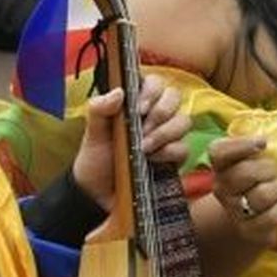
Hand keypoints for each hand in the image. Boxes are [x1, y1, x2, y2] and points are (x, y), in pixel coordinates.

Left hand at [73, 75, 190, 211]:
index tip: (139, 108)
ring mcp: (167, 136)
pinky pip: (184, 148)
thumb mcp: (92, 133)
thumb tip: (119, 93)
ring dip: (165, 133)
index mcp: (136, 102)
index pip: (155, 82)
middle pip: (175, 97)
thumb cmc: (96, 159)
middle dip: (161, 112)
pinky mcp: (174, 157)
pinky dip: (169, 153)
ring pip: (184, 121)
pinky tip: (153, 160)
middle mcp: (155, 115)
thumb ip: (99, 109)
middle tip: (142, 130)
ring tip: (144, 148)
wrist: (98, 195)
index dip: (152, 91)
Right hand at [210, 136, 276, 245]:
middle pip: (244, 173)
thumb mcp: (255, 156)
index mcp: (220, 164)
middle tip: (275, 172)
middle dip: (268, 169)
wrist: (255, 212)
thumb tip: (264, 134)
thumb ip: (256, 141)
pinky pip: (271, 216)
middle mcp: (221, 187)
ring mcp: (233, 210)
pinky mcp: (248, 229)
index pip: (219, 152)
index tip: (263, 142)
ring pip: (261, 195)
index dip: (241, 145)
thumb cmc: (260, 176)